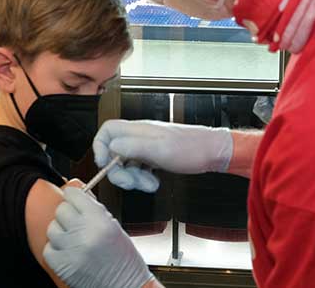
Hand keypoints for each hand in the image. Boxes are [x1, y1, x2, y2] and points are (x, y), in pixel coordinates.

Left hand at [44, 187, 154, 287]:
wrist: (124, 285)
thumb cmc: (122, 258)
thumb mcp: (113, 225)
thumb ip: (93, 209)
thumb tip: (76, 192)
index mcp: (99, 220)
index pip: (73, 195)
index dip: (73, 196)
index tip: (73, 197)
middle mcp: (84, 233)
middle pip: (61, 210)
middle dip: (68, 214)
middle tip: (76, 222)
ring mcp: (70, 250)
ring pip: (52, 228)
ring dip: (61, 231)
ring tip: (74, 239)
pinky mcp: (62, 266)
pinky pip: (49, 248)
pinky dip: (56, 249)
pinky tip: (69, 251)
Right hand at [93, 120, 232, 191]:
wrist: (214, 152)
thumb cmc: (192, 148)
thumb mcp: (160, 150)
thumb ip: (133, 147)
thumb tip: (111, 147)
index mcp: (138, 130)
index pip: (107, 131)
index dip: (100, 148)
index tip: (105, 165)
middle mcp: (140, 136)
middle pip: (114, 152)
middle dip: (119, 171)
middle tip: (132, 183)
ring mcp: (147, 146)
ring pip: (127, 163)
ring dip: (133, 178)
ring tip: (149, 184)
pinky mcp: (155, 156)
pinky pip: (139, 168)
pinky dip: (142, 178)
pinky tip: (153, 182)